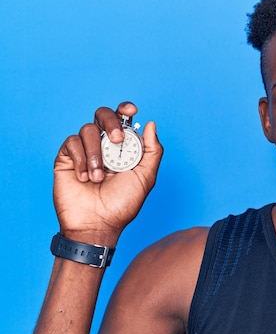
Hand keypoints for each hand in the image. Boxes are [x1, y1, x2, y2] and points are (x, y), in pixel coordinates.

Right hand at [53, 102, 163, 243]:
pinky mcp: (66, 158)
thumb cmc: (123, 204)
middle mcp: (103, 145)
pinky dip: (81, 159)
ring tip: (99, 177)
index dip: (124, 109)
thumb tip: (150, 124)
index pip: (122, 119)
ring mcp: (84, 151)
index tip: (131, 110)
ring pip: (87, 130)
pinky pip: (71, 143)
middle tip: (117, 140)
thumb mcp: (145, 177)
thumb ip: (152, 151)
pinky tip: (85, 178)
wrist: (98, 223)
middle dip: (111, 122)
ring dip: (96, 153)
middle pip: (102, 114)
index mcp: (123, 147)